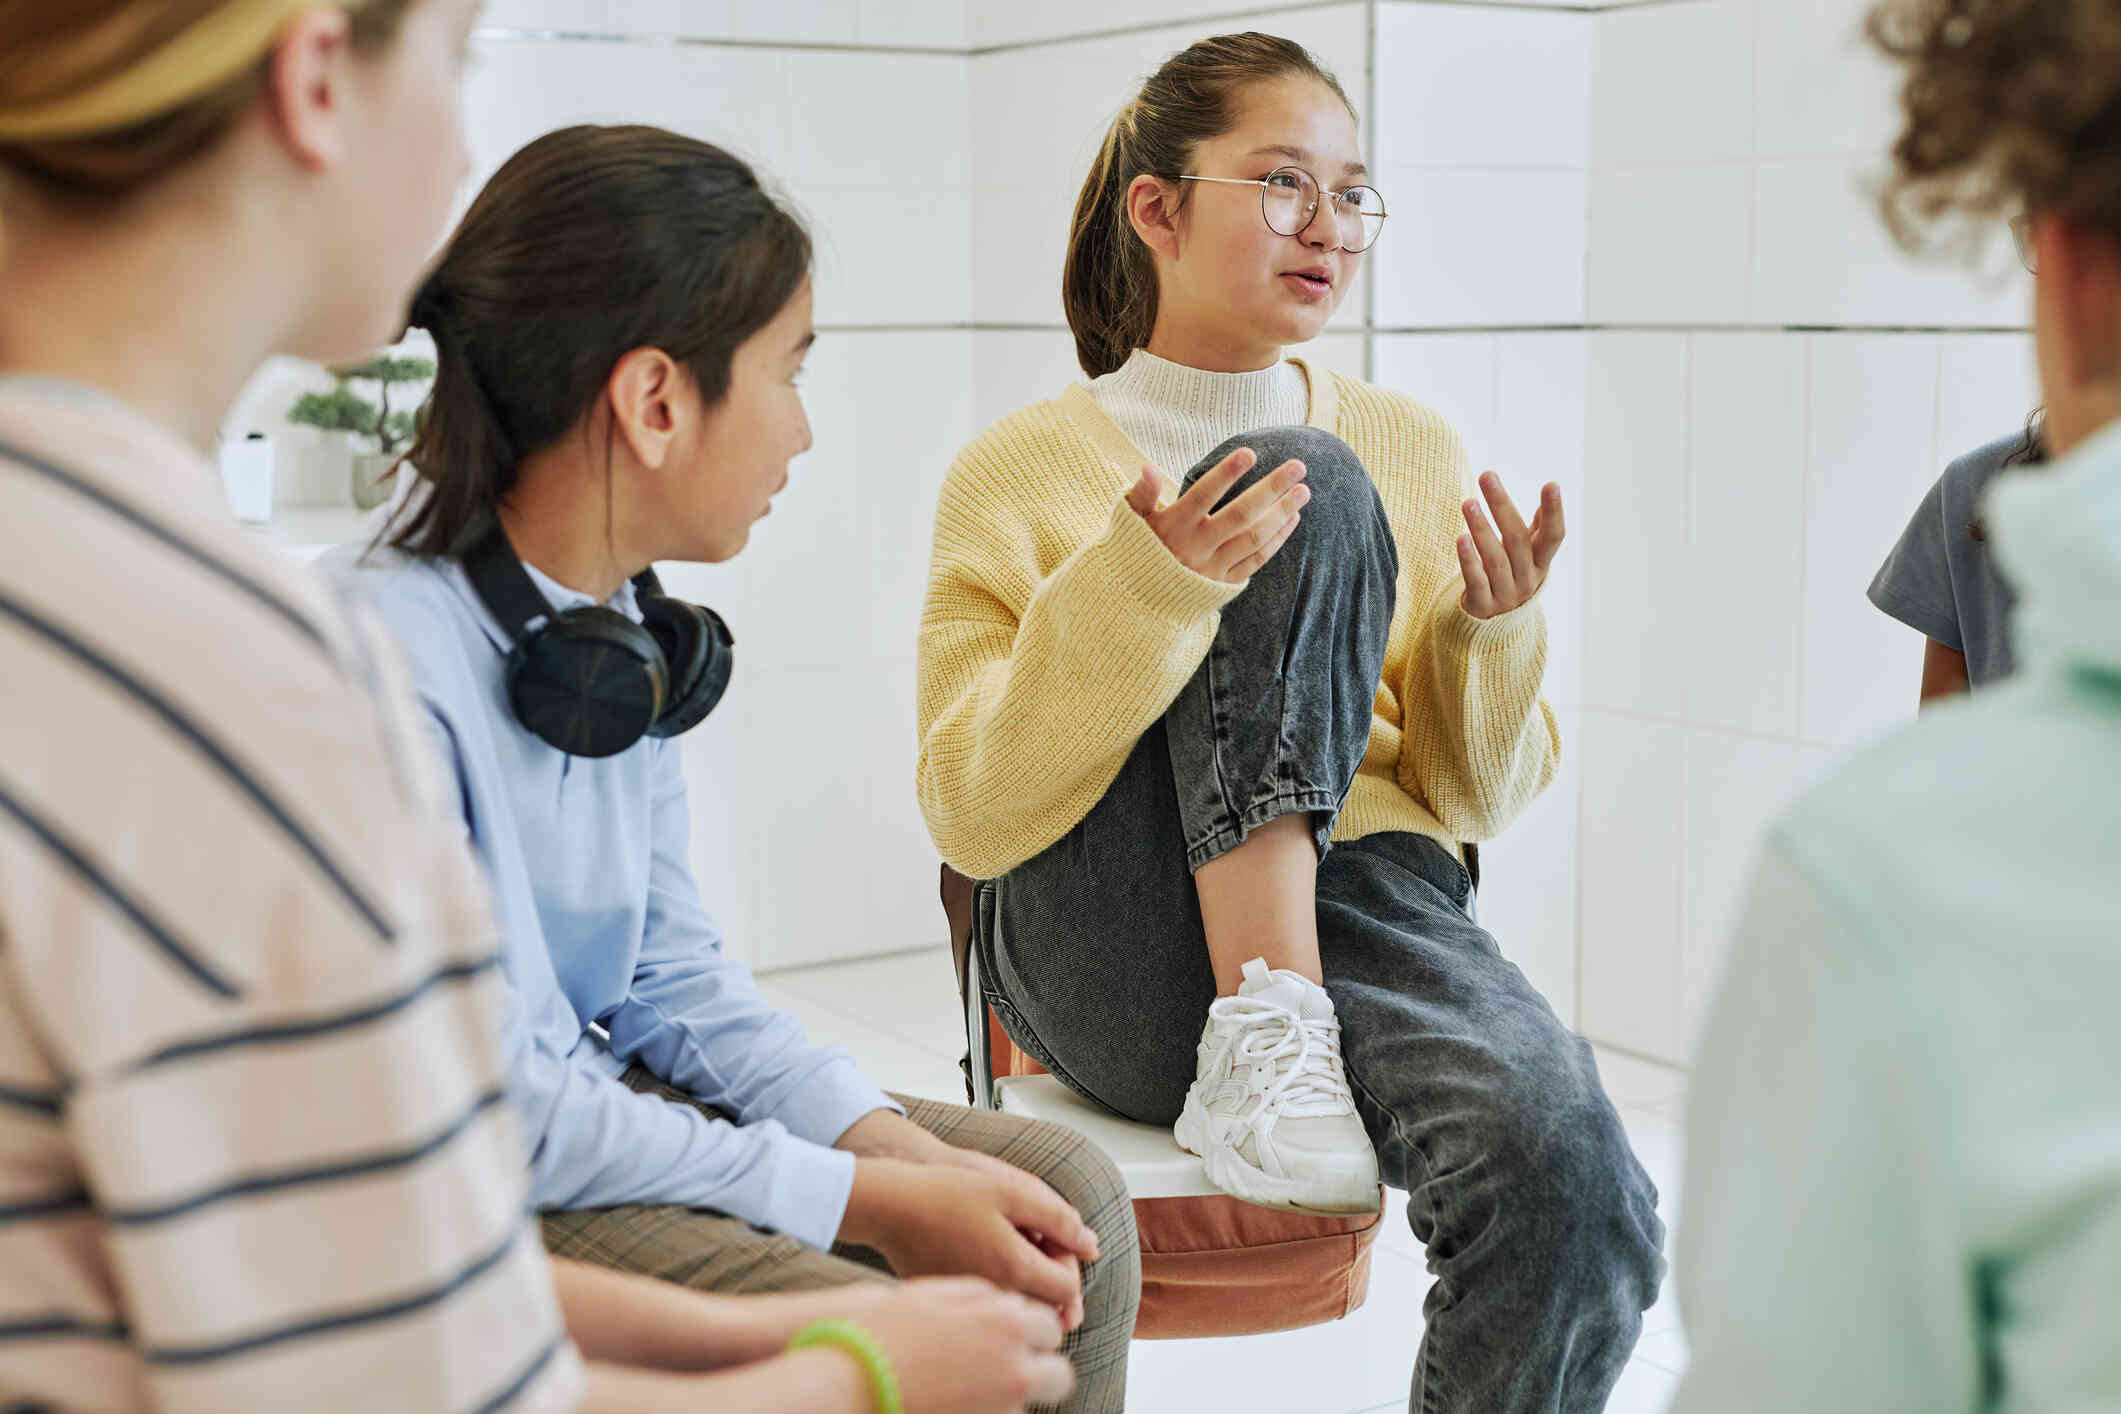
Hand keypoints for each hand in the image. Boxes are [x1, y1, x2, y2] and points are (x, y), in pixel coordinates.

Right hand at [839, 1158, 1091, 1330]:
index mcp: (1014, 1268)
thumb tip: (1092, 1245)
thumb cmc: (944, 1192)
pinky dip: (998, 1282)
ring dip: (1026, 1280)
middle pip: (1045, 1305)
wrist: (889, 1206)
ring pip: (1018, 1305)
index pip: (1067, 1289)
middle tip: (1034, 1238)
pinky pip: (990, 1302)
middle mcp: (995, 1294)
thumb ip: (1058, 1218)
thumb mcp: (1011, 1190)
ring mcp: (972, 1302)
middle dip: (1050, 1275)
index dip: (1070, 1263)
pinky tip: (984, 1250)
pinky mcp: (953, 1301)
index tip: (1052, 1237)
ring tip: (1010, 1238)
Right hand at [852, 1277, 1073, 1413]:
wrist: (846, 1377)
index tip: (1015, 1337)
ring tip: (964, 1386)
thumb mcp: (937, 1293)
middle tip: (1010, 1369)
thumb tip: (1008, 1306)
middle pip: (1059, 1376)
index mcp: (1006, 1323)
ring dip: (1008, 1396)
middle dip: (1039, 1371)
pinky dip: (983, 1412)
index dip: (1031, 1333)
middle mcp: (1014, 1368)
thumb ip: (982, 1298)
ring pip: (1027, 1405)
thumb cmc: (882, 1328)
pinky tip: (952, 1401)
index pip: (1049, 1328)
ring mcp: (1000, 1409)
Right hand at [1123, 446, 1309, 583]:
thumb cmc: (1140, 547)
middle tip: (1298, 466)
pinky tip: (1293, 517)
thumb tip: (1148, 466)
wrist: (1140, 601)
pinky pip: (1256, 560)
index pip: (1202, 496)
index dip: (1225, 475)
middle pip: (1240, 515)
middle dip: (1271, 489)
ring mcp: (1213, 567)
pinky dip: (1276, 539)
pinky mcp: (1224, 584)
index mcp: (1174, 526)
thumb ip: (1141, 493)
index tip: (1250, 453)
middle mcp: (1196, 547)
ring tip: (1304, 490)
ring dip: (1282, 512)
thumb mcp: (1133, 520)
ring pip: (1254, 538)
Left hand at [1457, 472, 1564, 618]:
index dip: (1554, 512)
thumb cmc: (1513, 574)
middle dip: (1501, 505)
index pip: (1554, 536)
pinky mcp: (1483, 606)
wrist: (1495, 624)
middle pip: (1517, 539)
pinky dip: (1468, 560)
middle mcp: (1528, 578)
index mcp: (1542, 561)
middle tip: (1487, 476)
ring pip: (1495, 559)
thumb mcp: (1530, 553)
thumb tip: (1552, 490)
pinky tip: (1461, 538)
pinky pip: (1476, 581)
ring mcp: (1507, 594)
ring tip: (1468, 503)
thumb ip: (1538, 526)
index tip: (1551, 485)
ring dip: (1482, 529)